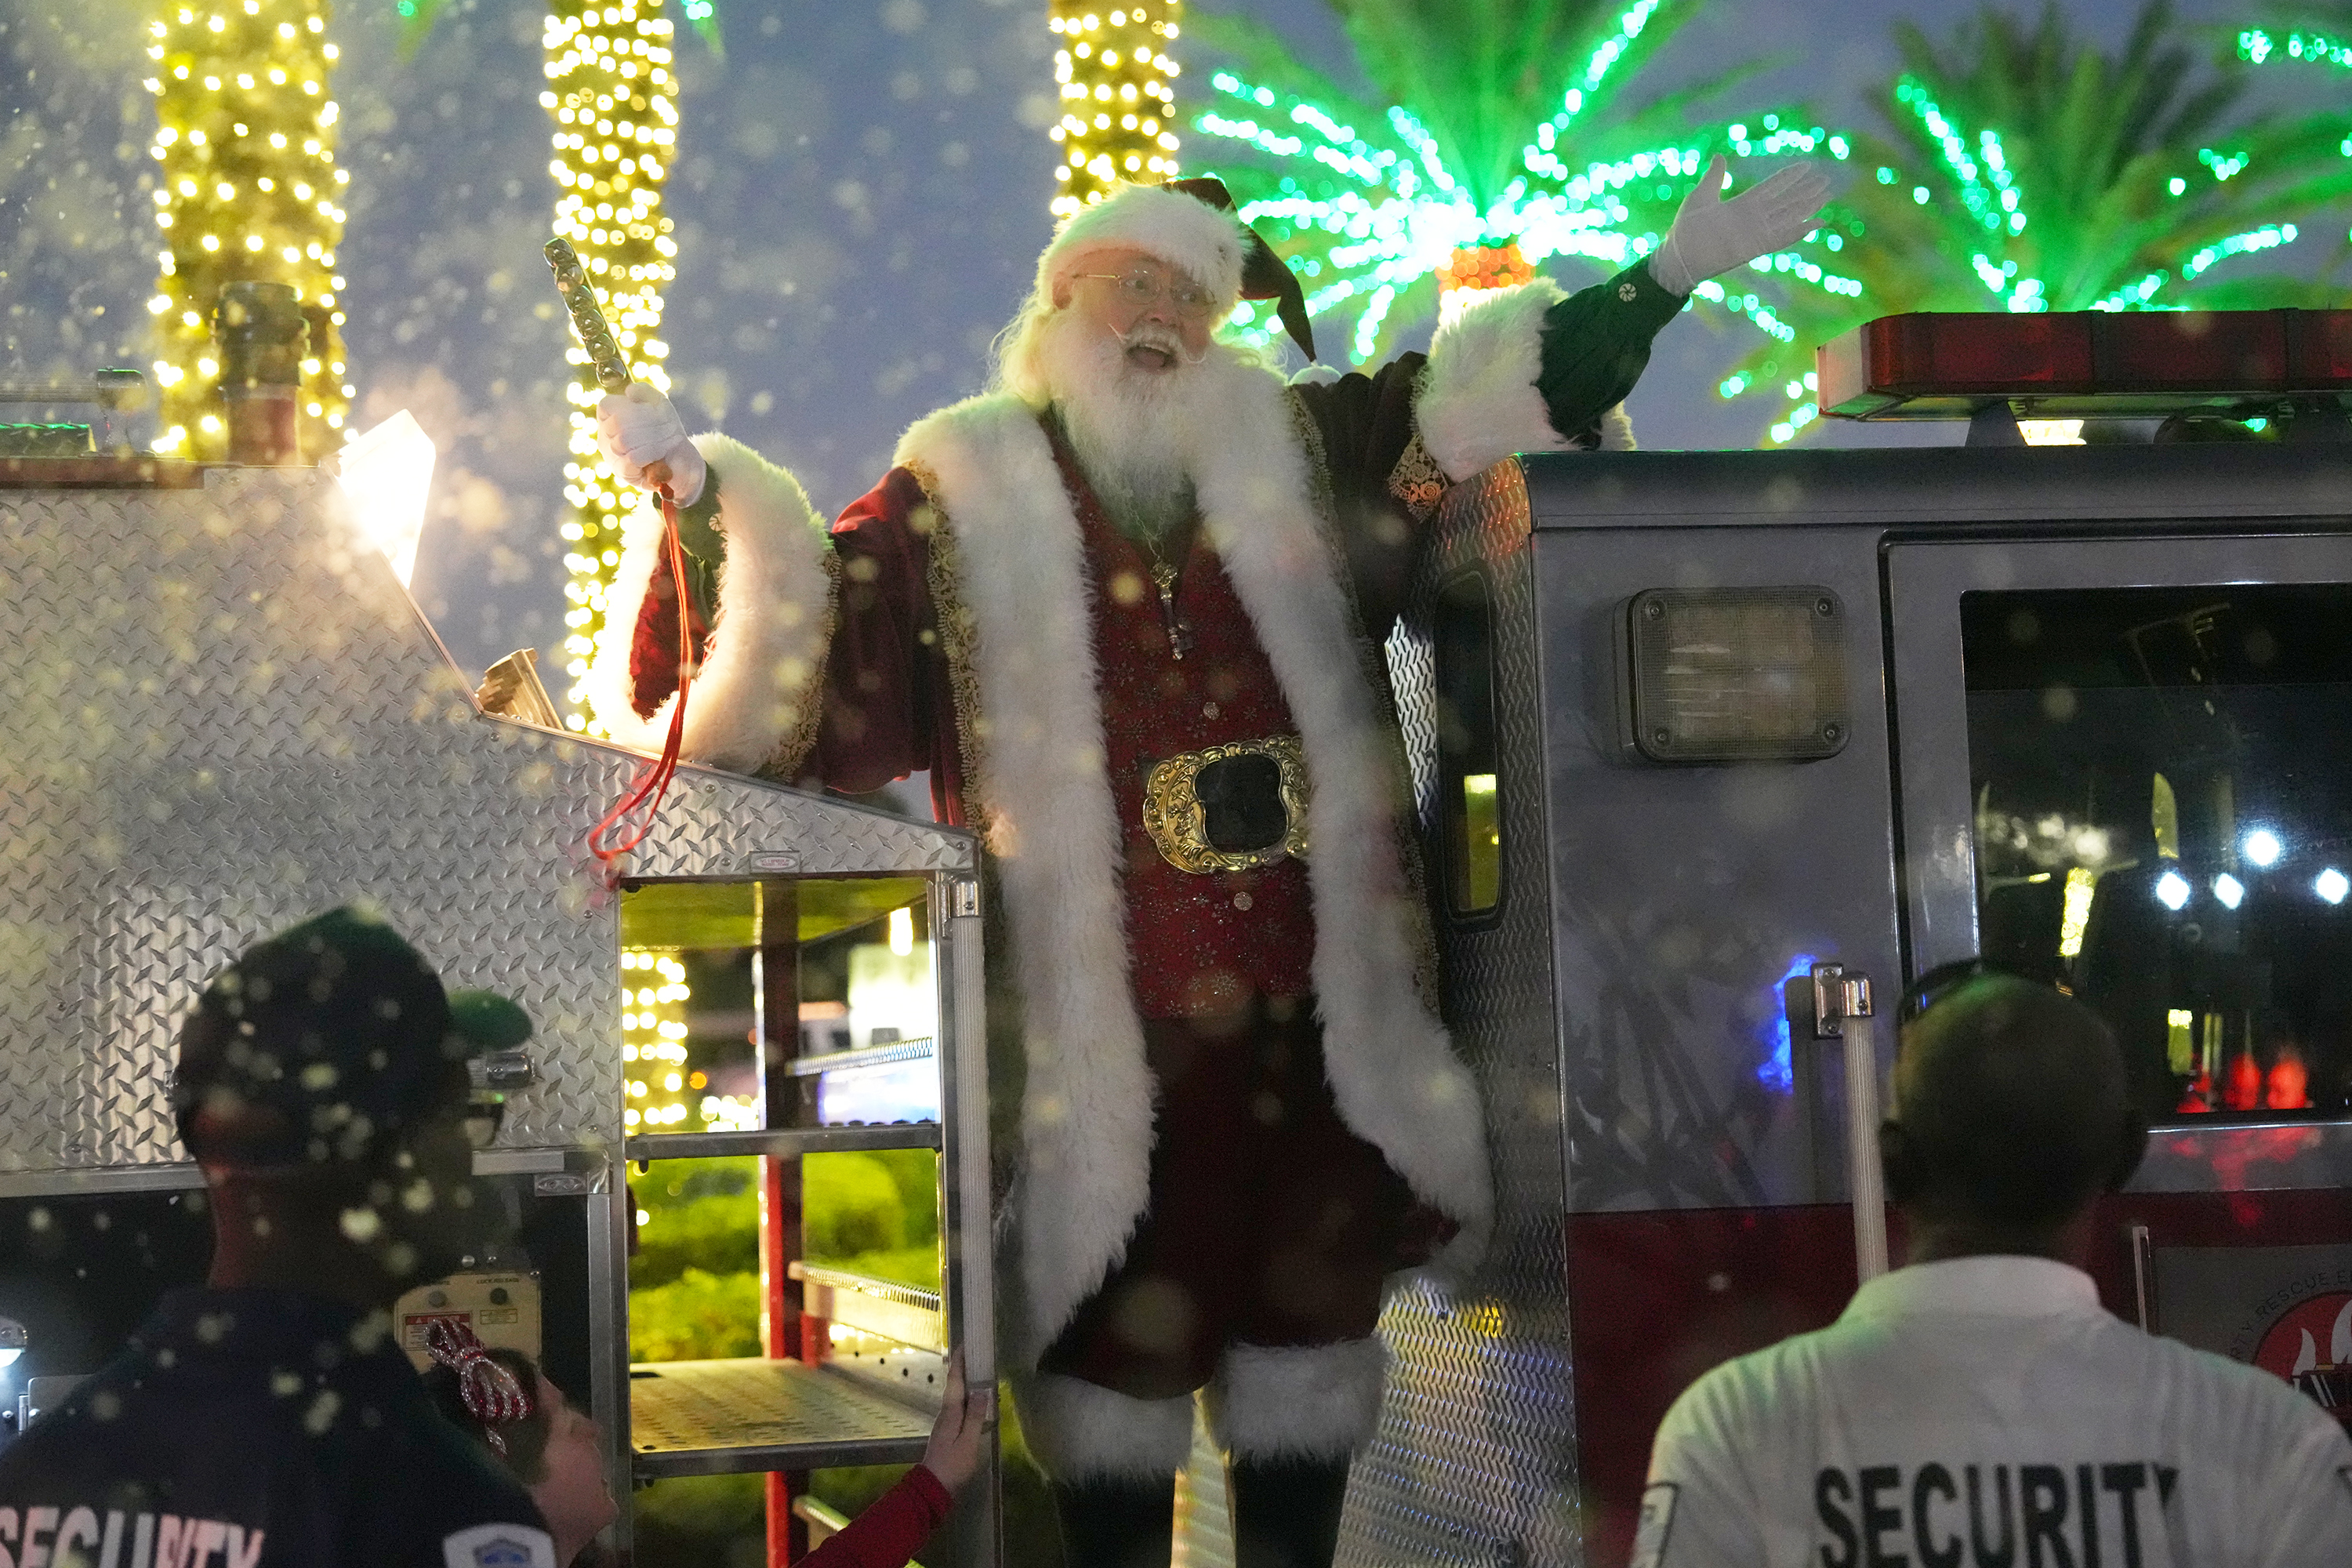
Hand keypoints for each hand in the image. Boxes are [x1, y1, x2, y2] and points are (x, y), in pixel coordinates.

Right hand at [595, 382, 706, 504]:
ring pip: (624, 440)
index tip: (653, 412)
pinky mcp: (622, 471)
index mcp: (610, 417)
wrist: (682, 460)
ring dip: (653, 440)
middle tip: (668, 430)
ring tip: (664, 444)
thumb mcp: (659, 404)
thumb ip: (644, 391)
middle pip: (618, 422)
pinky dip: (650, 455)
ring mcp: (611, 454)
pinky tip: (657, 457)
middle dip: (649, 423)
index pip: (607, 405)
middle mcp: (605, 435)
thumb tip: (629, 391)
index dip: (632, 407)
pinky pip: (632, 458)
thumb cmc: (666, 430)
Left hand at [919, 1350, 994, 1491]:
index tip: (965, 1344)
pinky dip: (969, 1399)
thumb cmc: (952, 1466)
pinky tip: (978, 1402)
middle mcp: (946, 1414)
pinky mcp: (949, 1433)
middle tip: (978, 1354)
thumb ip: (975, 1416)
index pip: (955, 1380)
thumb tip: (981, 1390)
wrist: (933, 1488)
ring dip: (967, 1382)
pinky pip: (960, 1408)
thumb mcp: (967, 1442)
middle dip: (964, 1368)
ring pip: (958, 1397)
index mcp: (950, 1412)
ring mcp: (946, 1424)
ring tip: (981, 1373)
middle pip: (955, 1385)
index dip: (959, 1361)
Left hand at [1648, 154, 1832, 296]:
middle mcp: (1753, 218)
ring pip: (1790, 217)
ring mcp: (1756, 233)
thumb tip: (1720, 156)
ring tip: (1827, 196)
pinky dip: (1800, 232)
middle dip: (1806, 191)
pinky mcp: (1756, 248)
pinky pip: (1783, 239)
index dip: (1789, 177)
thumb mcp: (1702, 196)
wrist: (1679, 255)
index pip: (1772, 187)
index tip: (1806, 166)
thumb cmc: (1686, 228)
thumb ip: (1715, 177)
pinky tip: (1817, 224)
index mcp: (1742, 204)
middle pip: (1786, 201)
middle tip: (1827, 180)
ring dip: (1809, 207)